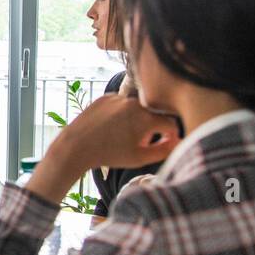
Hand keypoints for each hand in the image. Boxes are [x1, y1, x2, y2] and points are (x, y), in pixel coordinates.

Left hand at [57, 94, 180, 170]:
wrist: (76, 146)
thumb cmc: (109, 155)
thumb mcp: (139, 158)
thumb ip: (164, 150)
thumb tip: (179, 142)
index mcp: (146, 118)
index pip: (170, 123)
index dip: (171, 135)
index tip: (167, 143)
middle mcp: (134, 103)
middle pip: (154, 114)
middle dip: (153, 128)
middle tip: (142, 142)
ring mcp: (119, 97)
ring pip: (138, 108)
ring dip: (138, 120)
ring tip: (125, 136)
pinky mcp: (106, 96)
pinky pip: (122, 104)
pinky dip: (123, 114)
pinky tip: (112, 127)